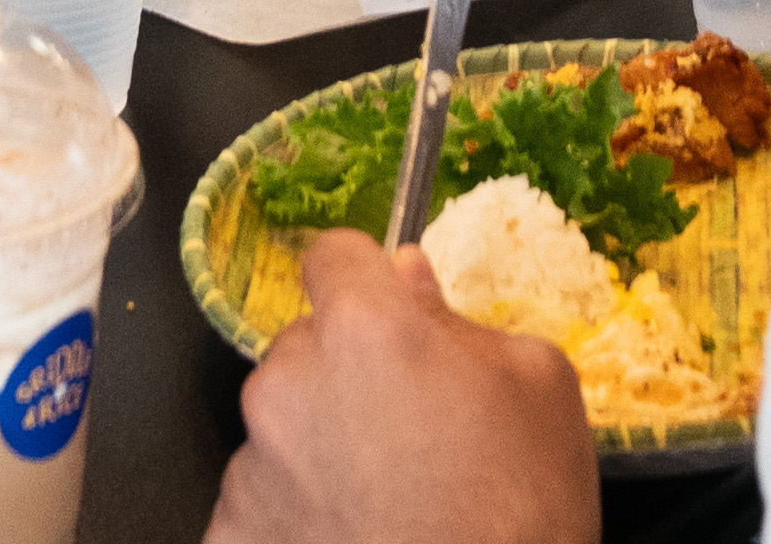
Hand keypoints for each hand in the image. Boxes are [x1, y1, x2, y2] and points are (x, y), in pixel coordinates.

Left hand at [207, 236, 590, 543]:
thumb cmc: (524, 507)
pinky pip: (258, 503)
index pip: (333, 254)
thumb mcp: (538, 384)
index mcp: (363, 328)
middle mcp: (288, 384)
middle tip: (405, 431)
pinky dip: (294, 517)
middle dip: (347, 373)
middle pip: (305, 346)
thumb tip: (408, 278)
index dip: (366, 280)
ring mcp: (250, 466)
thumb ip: (458, 317)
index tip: (387, 312)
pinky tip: (350, 536)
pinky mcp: (232, 535)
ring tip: (382, 501)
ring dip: (319, 446)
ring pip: (280, 426)